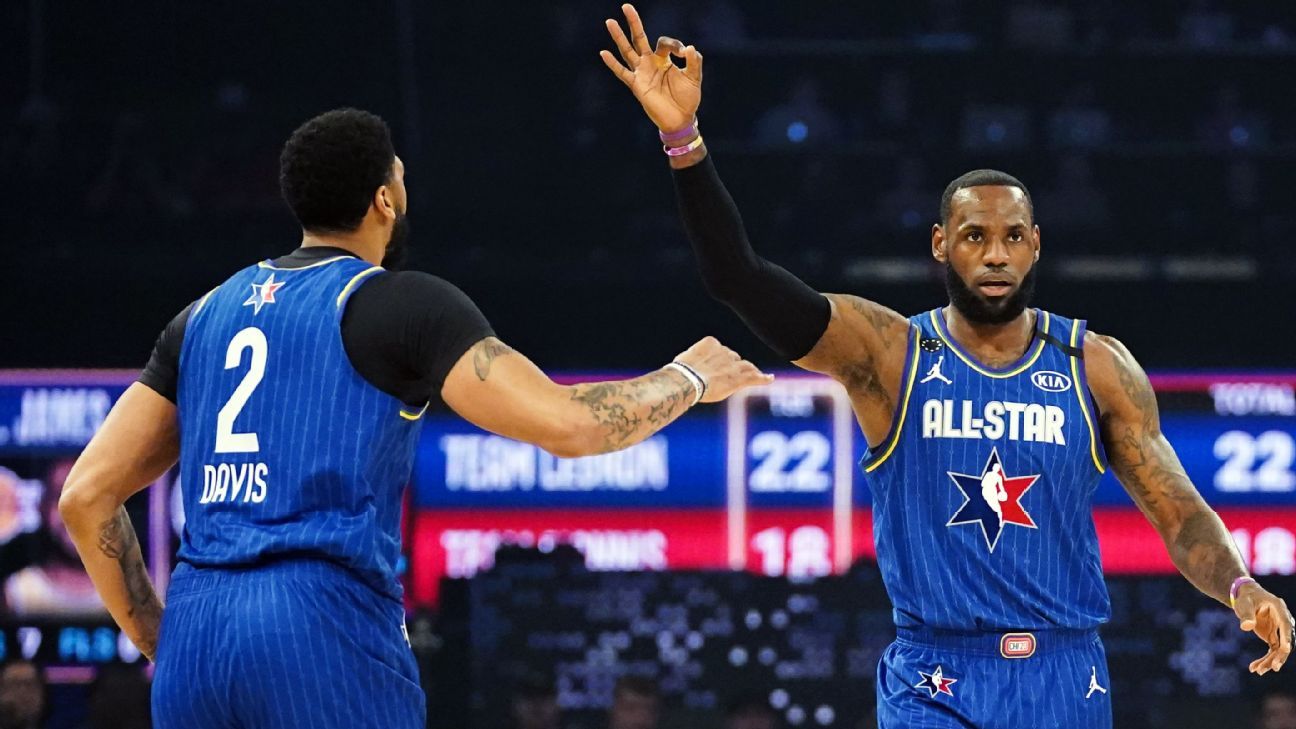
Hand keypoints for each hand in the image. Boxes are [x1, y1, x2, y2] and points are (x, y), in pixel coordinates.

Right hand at [600, 3, 701, 133]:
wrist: (680, 119)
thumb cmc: (687, 99)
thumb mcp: (694, 78)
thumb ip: (694, 62)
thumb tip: (689, 48)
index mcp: (664, 60)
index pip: (664, 43)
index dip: (674, 45)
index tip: (683, 53)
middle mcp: (651, 63)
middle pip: (639, 38)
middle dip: (634, 22)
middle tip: (626, 6)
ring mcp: (642, 73)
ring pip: (627, 51)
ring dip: (619, 37)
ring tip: (610, 22)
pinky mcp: (637, 85)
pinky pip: (622, 72)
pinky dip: (613, 63)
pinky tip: (603, 53)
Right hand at [674, 336, 772, 403]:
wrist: (687, 380)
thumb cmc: (679, 373)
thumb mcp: (682, 361)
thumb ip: (691, 362)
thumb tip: (685, 368)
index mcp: (710, 342)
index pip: (719, 349)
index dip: (717, 359)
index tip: (712, 366)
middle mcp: (724, 351)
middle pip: (733, 358)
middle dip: (731, 365)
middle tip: (724, 376)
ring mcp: (733, 365)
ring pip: (746, 366)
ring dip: (749, 370)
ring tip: (754, 373)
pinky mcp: (738, 379)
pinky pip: (754, 377)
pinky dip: (763, 378)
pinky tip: (769, 379)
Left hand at [1233, 581, 1292, 673]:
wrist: (1246, 597)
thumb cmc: (1246, 598)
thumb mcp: (1244, 603)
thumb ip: (1246, 614)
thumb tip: (1246, 626)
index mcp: (1279, 609)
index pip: (1286, 624)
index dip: (1286, 637)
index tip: (1285, 648)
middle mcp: (1283, 620)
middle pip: (1286, 641)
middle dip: (1280, 655)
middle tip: (1274, 668)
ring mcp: (1279, 630)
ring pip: (1279, 649)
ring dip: (1270, 661)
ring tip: (1258, 671)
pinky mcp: (1274, 637)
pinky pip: (1272, 651)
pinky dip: (1265, 660)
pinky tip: (1254, 668)